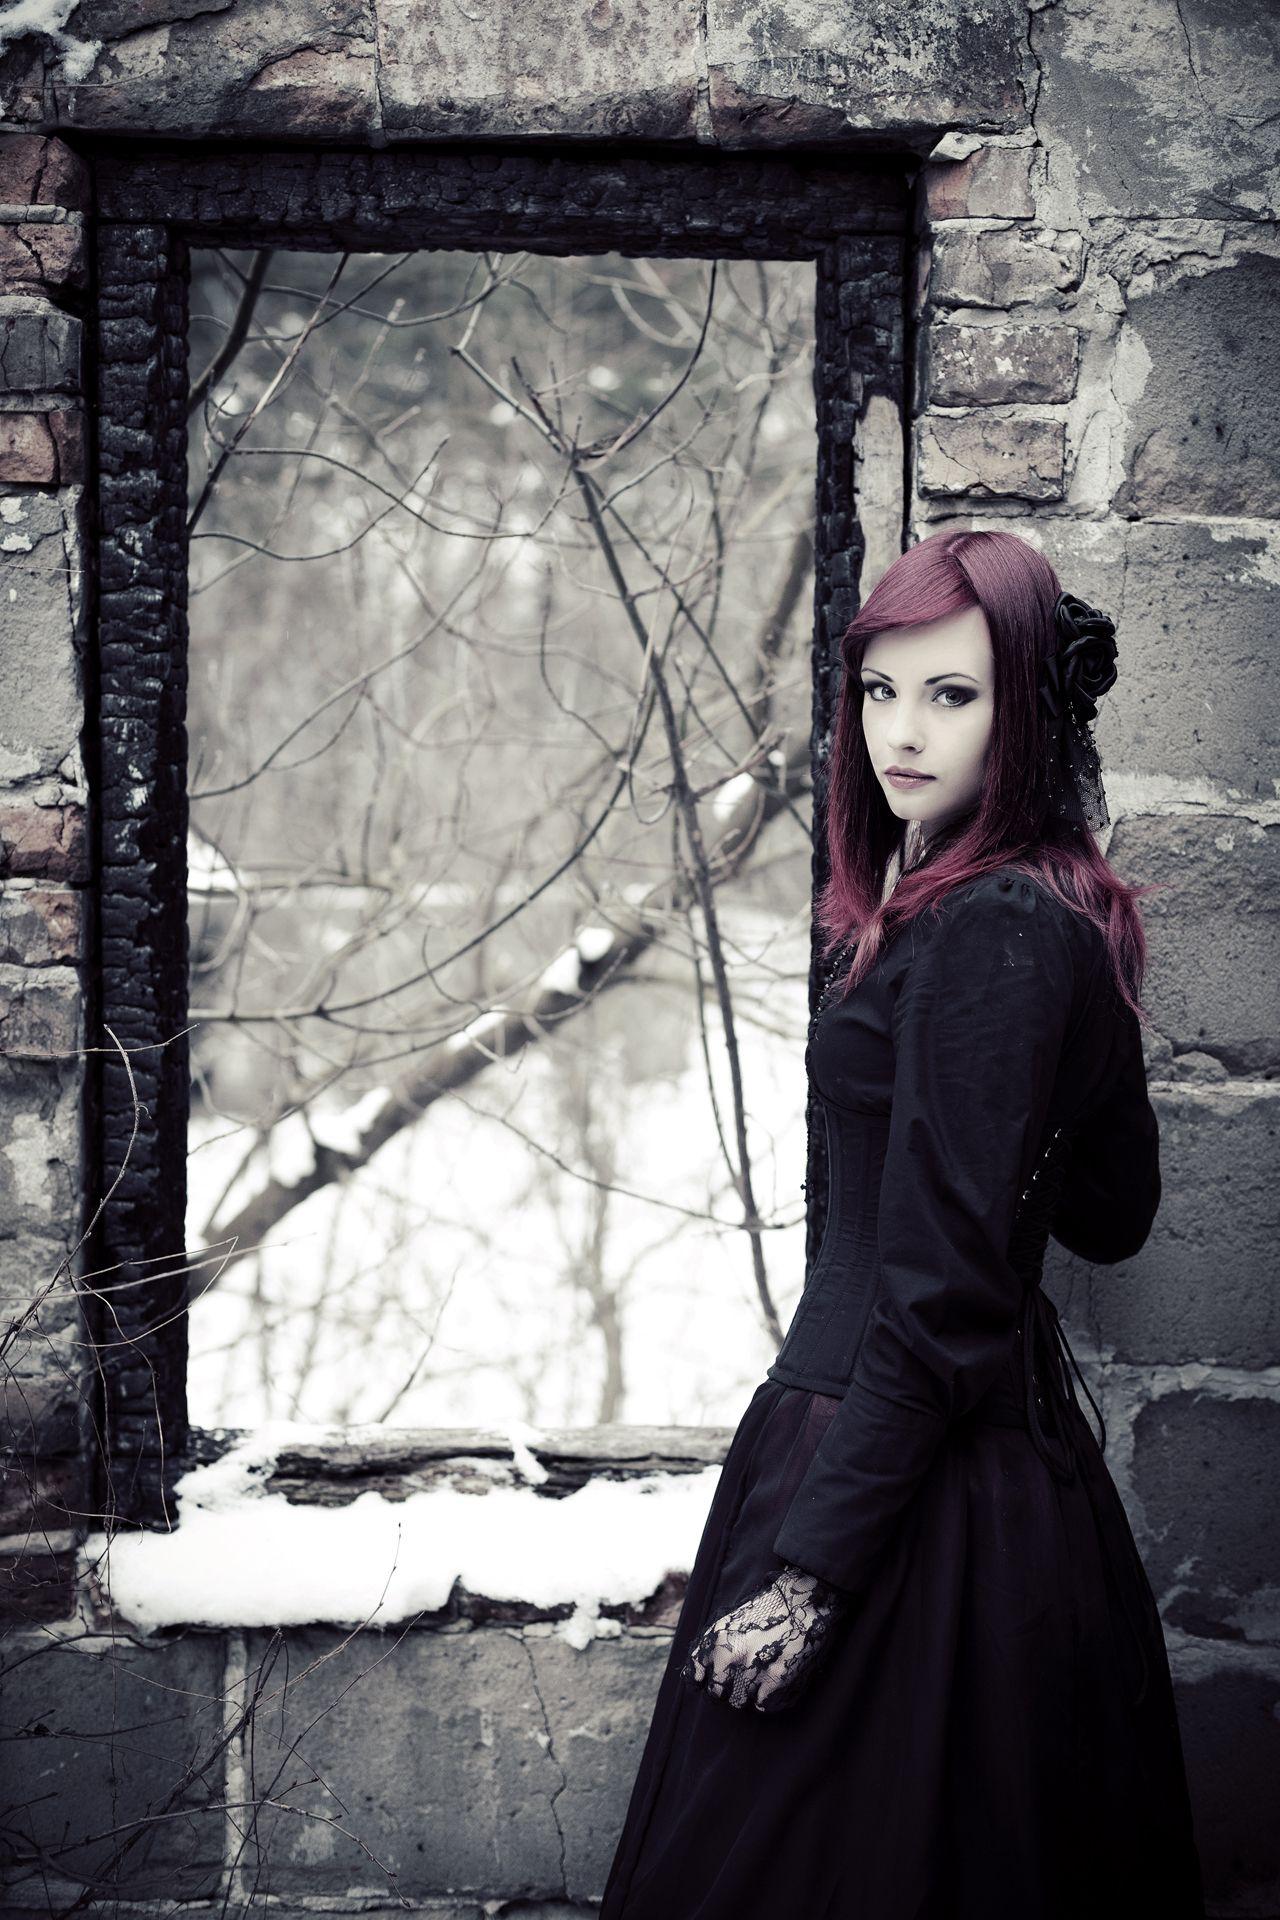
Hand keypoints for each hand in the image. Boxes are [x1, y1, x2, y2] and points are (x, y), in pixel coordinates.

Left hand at [679, 1562, 848, 1713]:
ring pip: (739, 1702)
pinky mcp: (775, 1679)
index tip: (708, 1681)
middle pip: (716, 1693)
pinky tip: (770, 1683)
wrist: (801, 1600)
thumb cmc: (764, 1610)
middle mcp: (730, 1655)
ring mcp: (753, 1669)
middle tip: (737, 1682)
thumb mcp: (730, 1619)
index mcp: (716, 1638)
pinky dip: (764, 1699)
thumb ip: (712, 1644)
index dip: (701, 1680)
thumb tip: (697, 1675)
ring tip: (756, 1679)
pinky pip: (761, 1705)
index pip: (695, 1674)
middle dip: (725, 1690)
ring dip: (746, 1695)